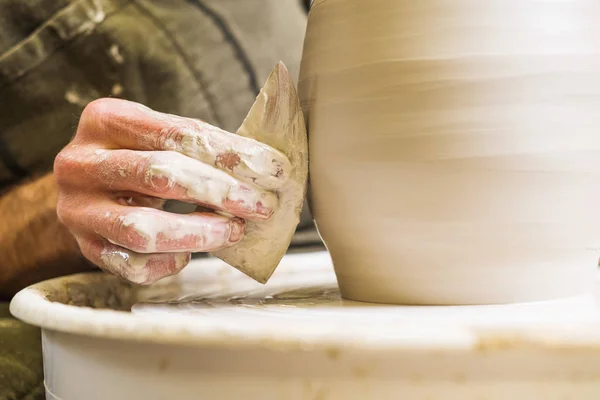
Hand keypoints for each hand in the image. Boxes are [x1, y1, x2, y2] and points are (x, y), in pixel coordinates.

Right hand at [54, 99, 290, 284]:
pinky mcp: (85, 247)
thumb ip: (201, 147)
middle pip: (160, 174)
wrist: (81, 189)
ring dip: (199, 233)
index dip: (232, 153)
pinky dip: (168, 263)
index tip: (273, 171)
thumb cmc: (136, 158)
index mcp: (106, 119)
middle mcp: (82, 162)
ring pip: (142, 228)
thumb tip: (266, 170)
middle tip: (261, 206)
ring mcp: (78, 209)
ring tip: (234, 231)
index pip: (178, 132)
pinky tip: (189, 254)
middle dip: (222, 192)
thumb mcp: (158, 137)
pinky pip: (131, 265)